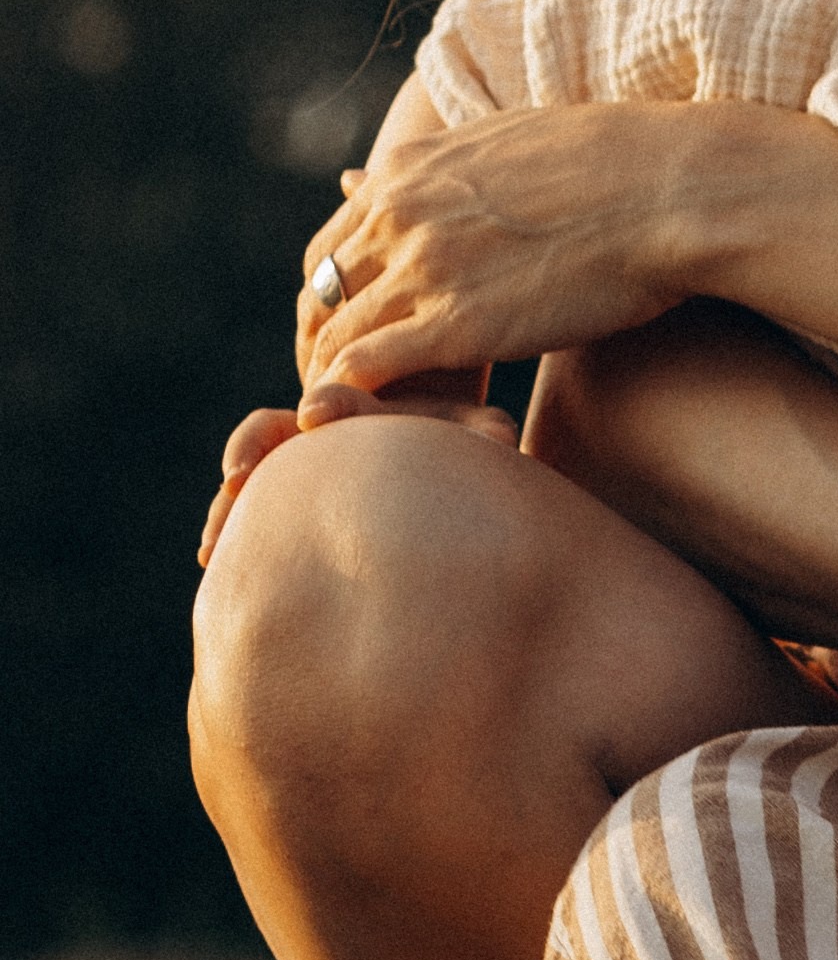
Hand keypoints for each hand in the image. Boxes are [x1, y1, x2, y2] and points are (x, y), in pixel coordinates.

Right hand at [197, 379, 516, 567]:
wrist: (442, 475)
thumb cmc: (459, 446)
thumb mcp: (472, 434)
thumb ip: (478, 432)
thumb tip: (503, 436)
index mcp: (361, 404)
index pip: (335, 395)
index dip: (326, 403)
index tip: (315, 416)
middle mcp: (317, 435)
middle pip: (271, 430)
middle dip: (250, 450)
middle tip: (238, 476)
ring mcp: (296, 471)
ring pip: (250, 477)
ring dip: (228, 503)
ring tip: (212, 542)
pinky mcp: (282, 506)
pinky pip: (247, 514)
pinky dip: (229, 532)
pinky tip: (211, 563)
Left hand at [296, 105, 738, 390]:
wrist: (674, 188)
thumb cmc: (622, 168)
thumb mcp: (509, 145)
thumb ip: (438, 174)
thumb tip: (362, 178)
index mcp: (409, 171)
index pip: (332, 249)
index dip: (337, 303)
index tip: (362, 342)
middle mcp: (399, 214)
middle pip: (321, 297)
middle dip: (325, 349)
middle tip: (352, 396)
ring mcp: (422, 268)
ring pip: (333, 339)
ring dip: (341, 387)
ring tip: (372, 427)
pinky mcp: (455, 324)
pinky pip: (364, 371)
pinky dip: (359, 404)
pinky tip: (388, 431)